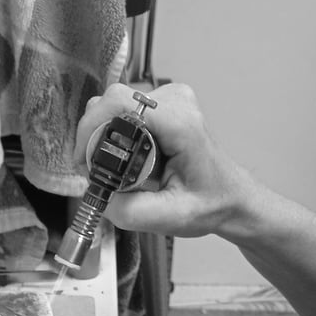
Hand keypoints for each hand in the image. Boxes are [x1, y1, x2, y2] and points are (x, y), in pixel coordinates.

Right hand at [73, 83, 257, 239]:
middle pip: (112, 101)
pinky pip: (123, 109)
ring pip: (114, 104)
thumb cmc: (207, 206)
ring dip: (102, 136)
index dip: (91, 129)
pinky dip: (113, 133)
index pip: (119, 103)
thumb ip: (129, 212)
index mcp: (180, 123)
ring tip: (110, 169)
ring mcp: (170, 97)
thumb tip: (97, 195)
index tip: (84, 163)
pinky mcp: (163, 102)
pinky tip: (122, 158)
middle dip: (93, 137)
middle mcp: (174, 100)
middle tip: (94, 172)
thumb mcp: (169, 219)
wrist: (231, 197)